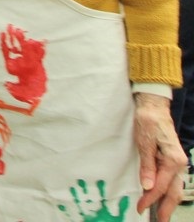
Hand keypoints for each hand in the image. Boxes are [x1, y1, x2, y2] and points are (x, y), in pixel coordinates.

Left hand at [133, 92, 184, 219]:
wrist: (154, 107)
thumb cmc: (148, 121)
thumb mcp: (145, 142)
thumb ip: (147, 164)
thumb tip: (147, 186)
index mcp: (173, 160)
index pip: (160, 186)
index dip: (150, 199)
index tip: (140, 208)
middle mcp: (179, 164)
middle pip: (173, 192)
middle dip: (165, 209)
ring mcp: (177, 163)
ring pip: (175, 188)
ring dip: (168, 202)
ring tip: (160, 216)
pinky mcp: (172, 161)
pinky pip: (172, 181)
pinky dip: (168, 192)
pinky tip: (162, 198)